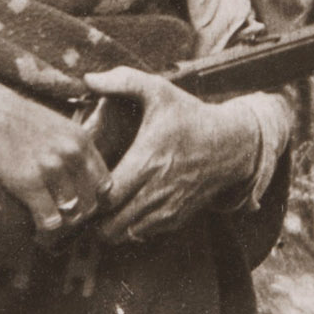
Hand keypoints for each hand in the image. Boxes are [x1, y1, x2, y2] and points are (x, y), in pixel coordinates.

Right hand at [0, 61, 110, 235]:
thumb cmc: (6, 116)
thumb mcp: (50, 125)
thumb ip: (68, 148)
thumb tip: (77, 179)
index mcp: (80, 138)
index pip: (105, 184)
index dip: (93, 201)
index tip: (77, 208)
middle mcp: (71, 153)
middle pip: (91, 202)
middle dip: (77, 218)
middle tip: (60, 223)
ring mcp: (51, 168)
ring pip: (72, 215)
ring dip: (60, 229)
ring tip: (46, 231)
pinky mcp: (28, 182)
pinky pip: (50, 220)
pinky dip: (44, 233)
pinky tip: (36, 233)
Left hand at [85, 67, 262, 242]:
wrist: (231, 145)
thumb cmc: (190, 117)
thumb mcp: (160, 90)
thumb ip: (122, 80)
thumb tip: (88, 78)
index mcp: (148, 160)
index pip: (106, 196)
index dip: (88, 195)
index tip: (81, 182)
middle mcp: (157, 190)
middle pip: (111, 225)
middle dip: (92, 217)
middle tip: (84, 198)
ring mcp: (167, 208)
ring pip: (125, 235)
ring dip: (109, 225)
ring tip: (101, 205)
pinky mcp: (176, 219)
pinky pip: (142, 235)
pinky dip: (128, 227)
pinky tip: (123, 208)